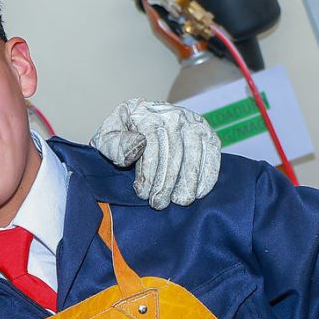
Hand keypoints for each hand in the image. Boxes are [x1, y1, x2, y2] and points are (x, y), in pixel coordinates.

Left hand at [92, 98, 221, 209]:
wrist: (140, 125)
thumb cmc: (121, 138)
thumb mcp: (106, 139)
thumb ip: (114, 143)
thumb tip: (137, 146)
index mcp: (146, 113)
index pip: (152, 144)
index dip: (148, 172)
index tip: (142, 194)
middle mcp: (173, 114)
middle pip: (174, 151)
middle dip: (166, 182)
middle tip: (159, 204)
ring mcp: (193, 123)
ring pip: (193, 154)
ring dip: (187, 182)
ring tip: (179, 202)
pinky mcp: (207, 134)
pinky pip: (211, 154)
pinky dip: (207, 175)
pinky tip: (198, 193)